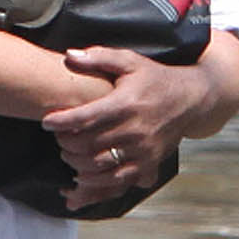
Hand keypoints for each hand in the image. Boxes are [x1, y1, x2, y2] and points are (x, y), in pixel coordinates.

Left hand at [41, 47, 207, 207]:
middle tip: (58, 136)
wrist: (191, 99)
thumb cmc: (155, 79)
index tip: (47, 121)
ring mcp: (143, 150)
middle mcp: (135, 129)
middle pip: (89, 143)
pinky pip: (117, 181)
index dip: (62, 121)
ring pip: (100, 166)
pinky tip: (81, 176)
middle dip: (66, 142)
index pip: (87, 116)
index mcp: (127, 103)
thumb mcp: (130, 61)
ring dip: (77, 163)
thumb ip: (99, 57)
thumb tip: (69, 55)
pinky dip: (95, 182)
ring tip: (68, 153)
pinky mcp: (148, 164)